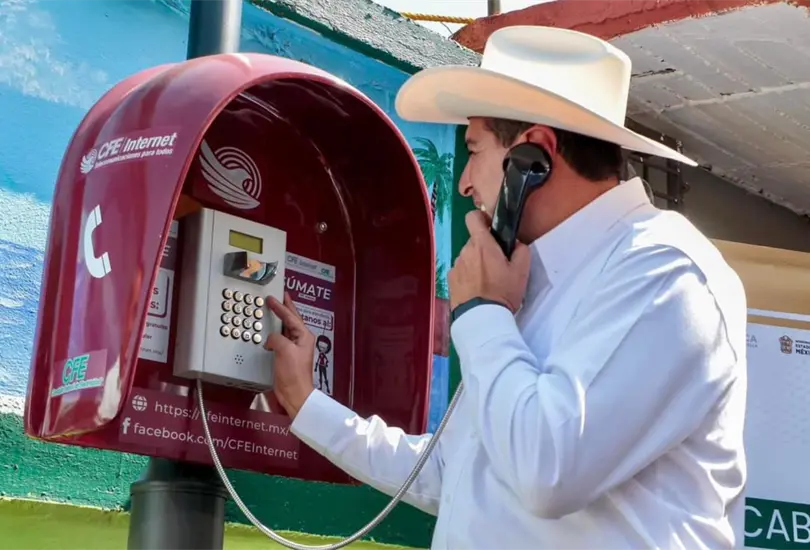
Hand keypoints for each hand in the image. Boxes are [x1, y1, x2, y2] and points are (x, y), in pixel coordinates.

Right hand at [264, 292, 315, 418]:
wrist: (294, 393)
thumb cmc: (293, 373)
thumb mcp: (284, 350)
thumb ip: (276, 338)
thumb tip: (270, 339)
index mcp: (304, 336)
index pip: (291, 316)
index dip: (281, 306)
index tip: (273, 298)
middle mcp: (300, 340)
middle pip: (291, 319)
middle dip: (285, 308)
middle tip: (279, 297)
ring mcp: (293, 348)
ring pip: (285, 328)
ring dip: (279, 319)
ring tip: (274, 310)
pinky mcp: (286, 356)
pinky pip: (279, 339)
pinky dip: (273, 333)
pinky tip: (268, 332)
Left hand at [448, 210, 530, 312]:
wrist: (481, 318)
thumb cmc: (503, 292)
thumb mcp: (522, 271)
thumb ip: (521, 250)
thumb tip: (515, 242)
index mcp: (482, 244)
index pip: (472, 217)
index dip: (481, 218)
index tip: (490, 228)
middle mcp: (465, 251)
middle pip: (474, 242)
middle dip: (484, 249)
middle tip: (497, 266)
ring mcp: (455, 265)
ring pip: (467, 257)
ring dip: (475, 263)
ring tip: (486, 282)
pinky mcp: (450, 280)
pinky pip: (461, 271)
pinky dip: (467, 276)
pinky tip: (476, 290)